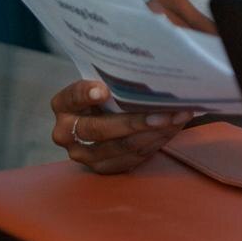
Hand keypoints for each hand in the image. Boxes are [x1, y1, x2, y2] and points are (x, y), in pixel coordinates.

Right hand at [49, 80, 192, 173]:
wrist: (108, 116)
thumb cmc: (111, 93)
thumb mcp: (107, 82)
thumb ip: (117, 81)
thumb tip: (148, 73)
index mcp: (64, 105)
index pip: (71, 98)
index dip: (86, 94)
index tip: (104, 90)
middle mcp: (66, 132)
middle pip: (100, 129)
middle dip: (136, 121)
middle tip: (164, 113)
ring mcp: (83, 154)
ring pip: (121, 146)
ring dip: (154, 133)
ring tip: (177, 118)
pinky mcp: (103, 167)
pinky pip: (133, 157)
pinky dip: (156, 141)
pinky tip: (173, 128)